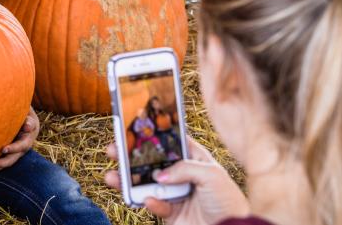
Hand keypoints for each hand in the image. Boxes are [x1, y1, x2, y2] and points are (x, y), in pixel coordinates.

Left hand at [0, 107, 38, 174]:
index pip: (21, 146)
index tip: (4, 149)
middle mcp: (20, 150)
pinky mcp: (7, 155)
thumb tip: (27, 127)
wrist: (28, 125)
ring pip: (4, 164)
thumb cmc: (26, 118)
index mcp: (26, 141)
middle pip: (11, 159)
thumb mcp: (29, 118)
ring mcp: (13, 154)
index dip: (13, 148)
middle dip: (1, 163)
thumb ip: (29, 122)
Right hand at [104, 138, 248, 224]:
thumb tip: (159, 175)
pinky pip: (154, 205)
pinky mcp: (171, 212)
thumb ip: (183, 168)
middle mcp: (183, 175)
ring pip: (146, 183)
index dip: (154, 136)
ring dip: (129, 180)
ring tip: (113, 176)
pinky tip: (148, 200)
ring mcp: (175, 193)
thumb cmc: (228, 202)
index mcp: (195, 160)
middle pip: (152, 161)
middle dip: (132, 156)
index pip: (171, 143)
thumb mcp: (211, 175)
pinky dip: (149, 203)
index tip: (134, 129)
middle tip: (114, 150)